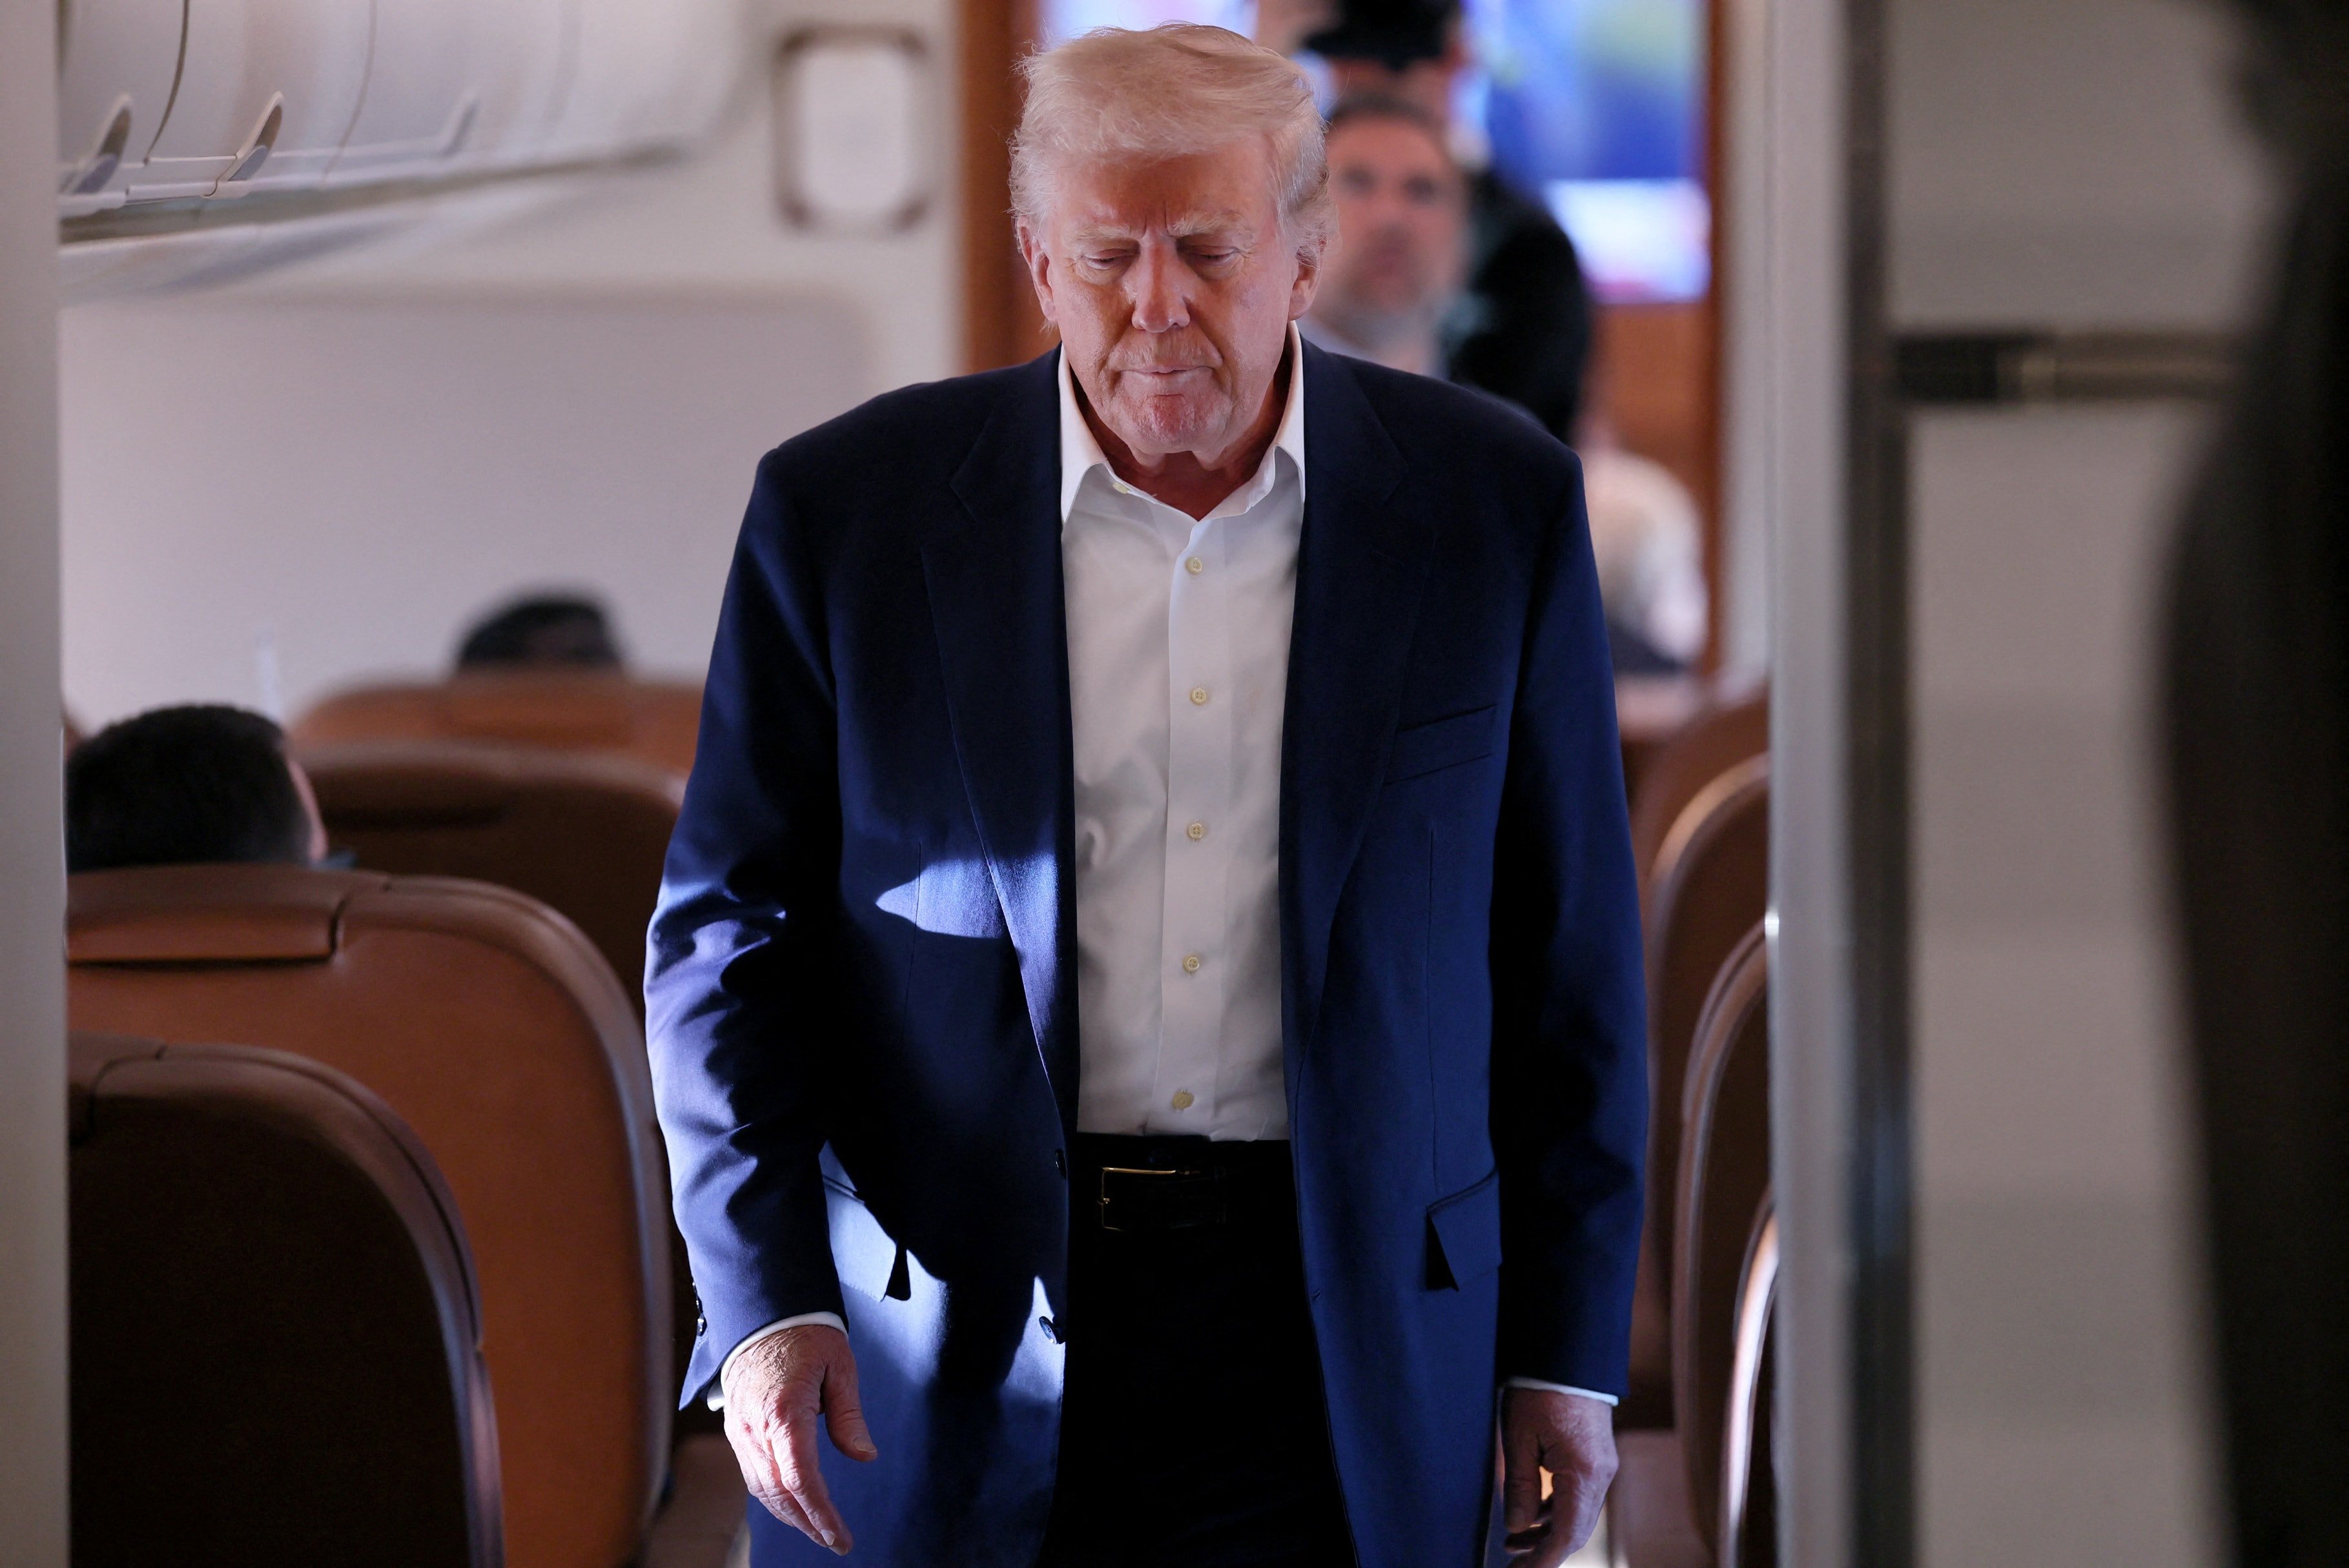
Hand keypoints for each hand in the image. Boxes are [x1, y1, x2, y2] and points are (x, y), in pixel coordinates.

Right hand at [720, 1323, 877, 1553]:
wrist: (762, 1310)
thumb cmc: (805, 1333)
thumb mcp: (840, 1366)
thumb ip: (849, 1415)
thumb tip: (864, 1456)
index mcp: (785, 1410)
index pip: (800, 1478)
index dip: (821, 1513)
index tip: (840, 1537)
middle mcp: (755, 1426)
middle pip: (779, 1492)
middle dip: (807, 1523)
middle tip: (834, 1541)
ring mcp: (740, 1429)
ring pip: (761, 1487)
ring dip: (789, 1514)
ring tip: (818, 1529)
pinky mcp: (736, 1427)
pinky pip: (752, 1472)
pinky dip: (772, 1494)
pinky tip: (792, 1503)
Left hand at [1500, 1387, 1617, 1565]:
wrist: (1569, 1351)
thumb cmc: (1539, 1388)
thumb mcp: (1519, 1436)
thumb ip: (1521, 1486)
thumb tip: (1518, 1527)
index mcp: (1583, 1473)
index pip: (1567, 1535)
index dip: (1543, 1560)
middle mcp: (1600, 1474)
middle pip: (1577, 1530)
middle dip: (1545, 1552)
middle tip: (1513, 1565)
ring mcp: (1603, 1465)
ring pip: (1579, 1514)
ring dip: (1550, 1532)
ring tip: (1514, 1543)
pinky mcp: (1597, 1455)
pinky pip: (1580, 1495)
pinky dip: (1558, 1511)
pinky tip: (1534, 1515)